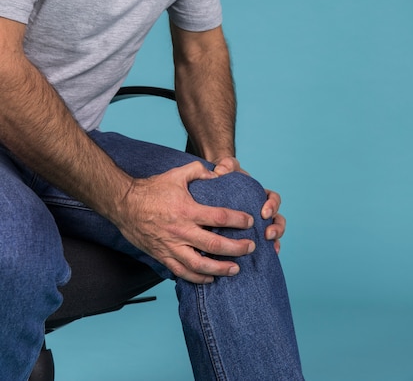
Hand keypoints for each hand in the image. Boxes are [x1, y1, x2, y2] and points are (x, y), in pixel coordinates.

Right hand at [117, 161, 254, 283]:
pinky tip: (210, 278)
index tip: (249, 221)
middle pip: (214, 246)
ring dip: (220, 269)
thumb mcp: (176, 173)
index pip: (219, 217)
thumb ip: (199, 171)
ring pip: (200, 265)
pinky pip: (182, 272)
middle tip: (251, 247)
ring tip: (236, 269)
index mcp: (186, 210)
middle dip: (236, 248)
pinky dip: (198, 278)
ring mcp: (171, 246)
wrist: (124, 204)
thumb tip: (218, 174)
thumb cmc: (151, 188)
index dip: (237, 220)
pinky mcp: (162, 256)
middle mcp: (180, 231)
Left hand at [213, 157, 285, 252]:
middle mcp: (262, 210)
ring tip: (268, 246)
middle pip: (278, 220)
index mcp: (260, 195)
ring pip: (274, 234)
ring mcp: (257, 224)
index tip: (264, 213)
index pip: (273, 199)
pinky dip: (267, 251)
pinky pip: (263, 245)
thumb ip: (227, 165)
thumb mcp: (225, 169)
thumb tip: (221, 170)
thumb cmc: (223, 179)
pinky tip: (266, 256)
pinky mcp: (249, 235)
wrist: (213, 190)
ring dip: (275, 240)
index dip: (272, 206)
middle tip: (267, 234)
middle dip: (277, 228)